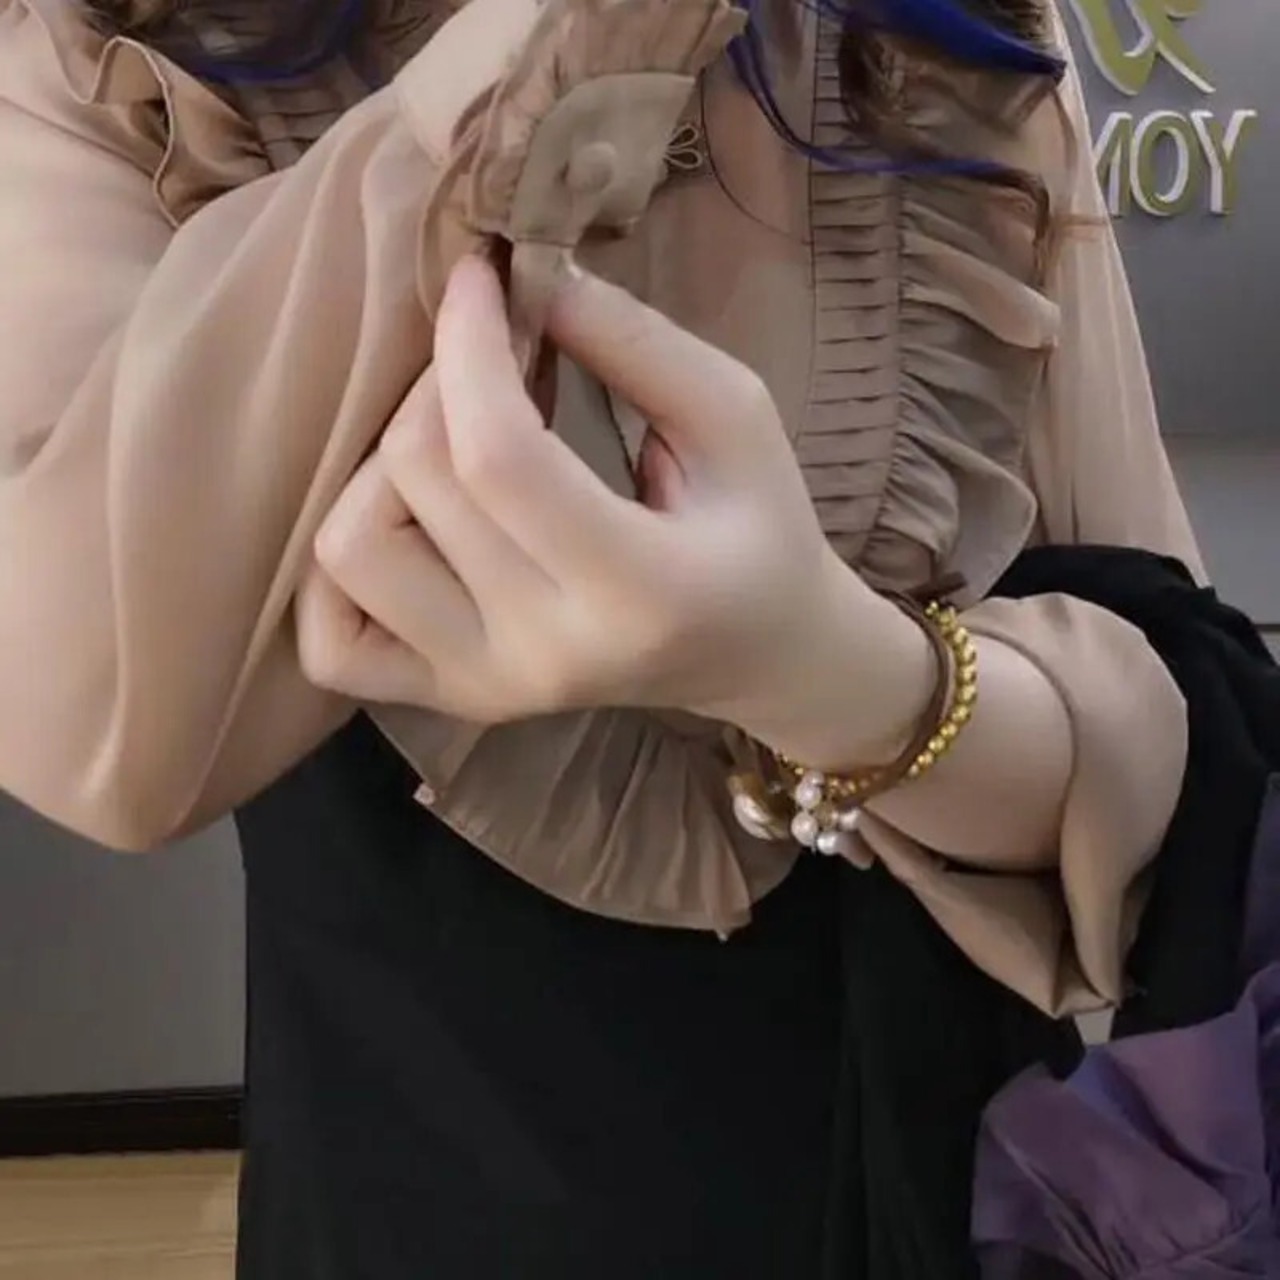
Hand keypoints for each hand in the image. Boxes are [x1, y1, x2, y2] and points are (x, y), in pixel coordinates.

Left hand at [298, 257, 927, 758]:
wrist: (755, 653)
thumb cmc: (757, 529)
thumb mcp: (735, 417)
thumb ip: (634, 342)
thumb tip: (519, 276)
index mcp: (639, 590)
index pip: (498, 455)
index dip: (467, 345)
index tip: (479, 278)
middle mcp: (545, 652)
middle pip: (416, 483)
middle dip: (439, 383)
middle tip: (490, 354)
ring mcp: (485, 686)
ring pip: (349, 551)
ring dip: (383, 466)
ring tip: (454, 443)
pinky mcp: (449, 699)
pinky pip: (330, 640)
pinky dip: (338, 569)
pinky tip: (404, 520)